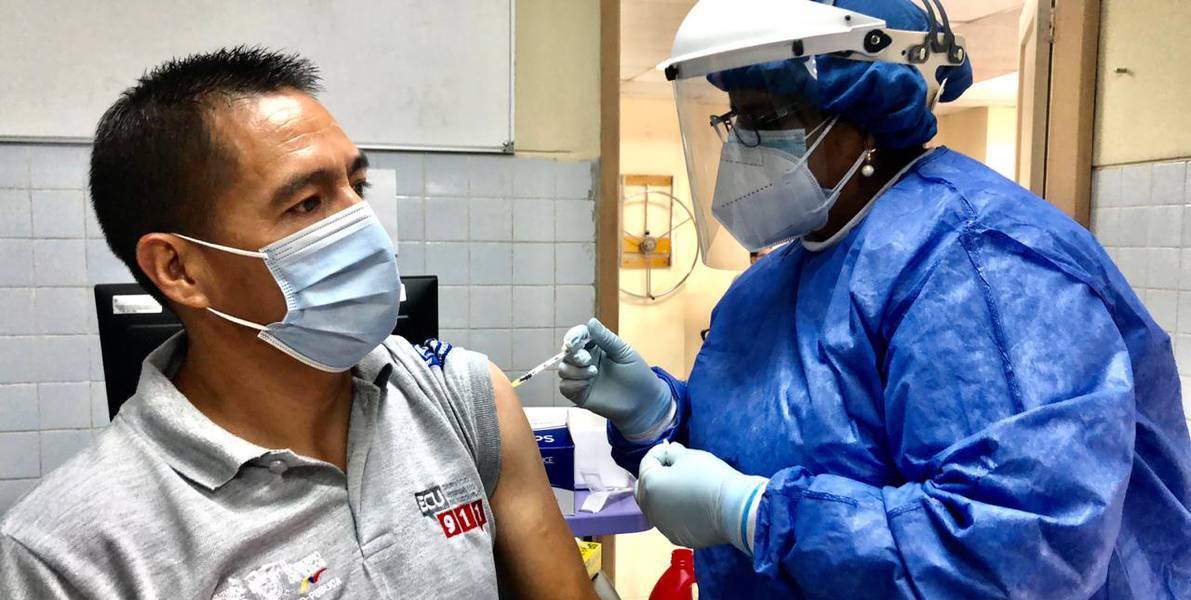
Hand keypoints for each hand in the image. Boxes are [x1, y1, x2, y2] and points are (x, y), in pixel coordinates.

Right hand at [558, 318, 673, 437]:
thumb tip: (590, 322)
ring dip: (574, 370)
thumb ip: (606, 338)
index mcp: (596, 346)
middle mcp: (586, 360)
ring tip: (593, 373)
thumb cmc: (637, 374)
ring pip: (563, 369)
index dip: (573, 336)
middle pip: (567, 352)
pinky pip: (564, 386)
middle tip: (586, 360)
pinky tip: (586, 384)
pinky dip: (572, 384)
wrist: (643, 401)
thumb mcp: (623, 353)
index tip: (573, 342)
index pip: (578, 336)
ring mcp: (582, 377)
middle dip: (573, 354)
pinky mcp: (579, 394)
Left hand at [636, 442, 767, 553]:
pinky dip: (675, 512)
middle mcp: (650, 509)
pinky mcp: (677, 537)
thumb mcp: (690, 456)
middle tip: (672, 467)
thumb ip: (674, 453)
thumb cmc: (710, 478)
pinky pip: (670, 521)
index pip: (647, 463)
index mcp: (649, 486)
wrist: (734, 510)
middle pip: (645, 488)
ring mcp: (663, 526)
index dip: (659, 452)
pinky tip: (691, 506)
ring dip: (663, 495)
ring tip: (683, 487)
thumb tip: (670, 452)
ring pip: (656, 507)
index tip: (671, 448)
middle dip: (655, 476)